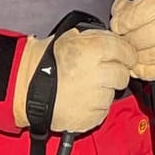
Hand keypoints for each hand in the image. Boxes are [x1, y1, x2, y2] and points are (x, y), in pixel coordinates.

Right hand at [10, 26, 131, 133]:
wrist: (27, 88)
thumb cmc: (47, 62)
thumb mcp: (73, 38)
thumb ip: (99, 38)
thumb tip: (118, 43)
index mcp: (95, 50)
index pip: (127, 52)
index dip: (126, 55)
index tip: (124, 58)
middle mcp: (98, 73)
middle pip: (123, 74)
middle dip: (115, 73)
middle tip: (99, 73)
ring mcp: (95, 98)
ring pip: (113, 94)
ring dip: (103, 91)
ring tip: (84, 87)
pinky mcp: (91, 117)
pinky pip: (103, 111)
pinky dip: (95, 107)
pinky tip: (80, 100)